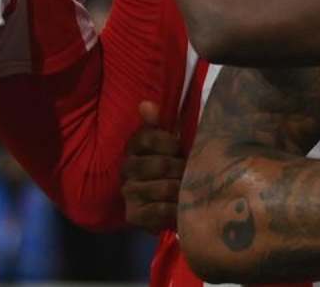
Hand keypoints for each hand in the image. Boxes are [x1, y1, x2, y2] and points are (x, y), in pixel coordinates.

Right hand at [122, 101, 184, 232]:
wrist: (161, 200)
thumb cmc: (170, 162)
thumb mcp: (167, 140)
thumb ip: (160, 121)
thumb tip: (146, 104)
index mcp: (134, 146)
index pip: (149, 139)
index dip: (171, 144)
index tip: (180, 149)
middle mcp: (127, 168)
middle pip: (161, 165)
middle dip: (182, 168)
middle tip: (193, 171)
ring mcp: (128, 192)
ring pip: (164, 188)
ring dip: (183, 188)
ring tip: (192, 187)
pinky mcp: (133, 214)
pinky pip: (160, 210)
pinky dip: (176, 208)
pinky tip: (184, 205)